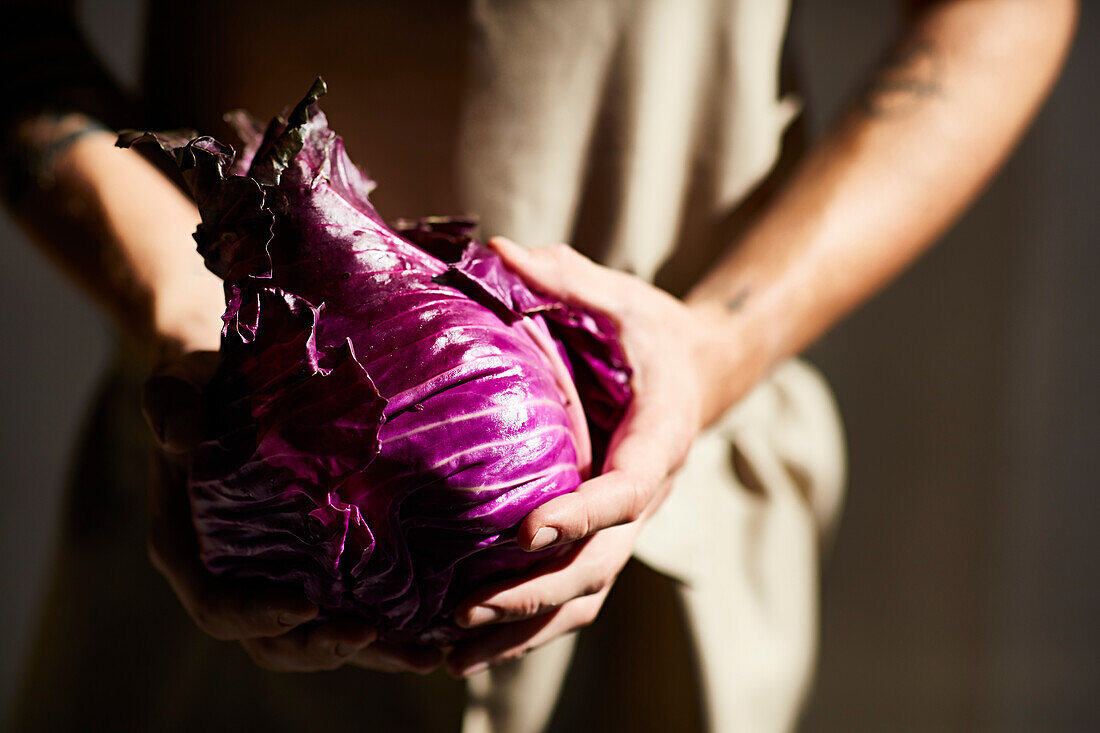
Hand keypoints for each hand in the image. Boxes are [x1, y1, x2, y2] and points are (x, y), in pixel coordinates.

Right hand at [143, 344, 441, 673]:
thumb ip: (171, 408)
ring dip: (370, 651)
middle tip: (374, 636)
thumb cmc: (202, 387)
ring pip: (319, 636)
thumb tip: (180, 438)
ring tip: (426, 655)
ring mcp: (278, 576)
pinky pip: (351, 607)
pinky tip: (437, 629)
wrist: (234, 385)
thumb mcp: (176, 385)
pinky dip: (391, 625)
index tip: (305, 607)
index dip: (258, 615)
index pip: (218, 606)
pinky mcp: (318, 565)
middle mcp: (234, 575)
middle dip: (322, 647)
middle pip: (273, 639)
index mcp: (189, 549)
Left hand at [446, 238, 724, 676]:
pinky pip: (573, 590)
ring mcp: (626, 523)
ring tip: (453, 653)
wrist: (694, 371)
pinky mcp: (603, 533)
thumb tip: (499, 250)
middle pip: (602, 562)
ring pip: (586, 592)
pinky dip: (531, 624)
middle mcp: (646, 494)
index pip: (625, 489)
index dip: (582, 513)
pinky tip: (472, 647)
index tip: (527, 531)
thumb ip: (567, 278)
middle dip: (538, 591)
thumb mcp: (619, 297)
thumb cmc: (651, 332)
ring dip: (527, 627)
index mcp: (658, 437)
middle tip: (467, 610)